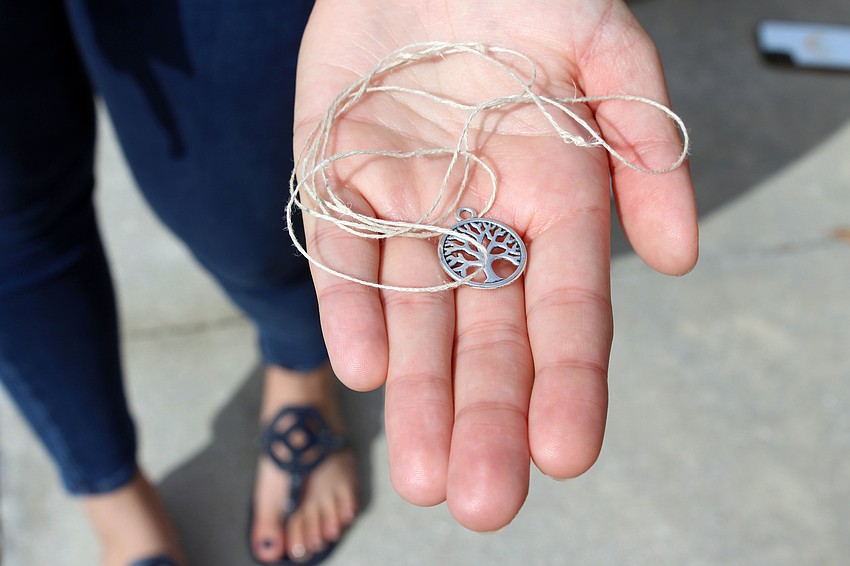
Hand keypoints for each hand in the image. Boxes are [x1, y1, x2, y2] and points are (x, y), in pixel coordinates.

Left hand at [294, 0, 696, 530]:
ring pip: (414, 312)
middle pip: (488, 332)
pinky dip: (348, 308)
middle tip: (484, 501)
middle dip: (486, 414)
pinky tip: (364, 368)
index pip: (567, 306)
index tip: (567, 452)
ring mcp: (407, 203)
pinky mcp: (337, 178)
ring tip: (422, 472)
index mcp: (552, 194)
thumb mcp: (600, 41)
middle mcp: (481, 216)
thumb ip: (643, 134)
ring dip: (417, 390)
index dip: (570, 379)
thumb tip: (678, 254)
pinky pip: (341, 254)